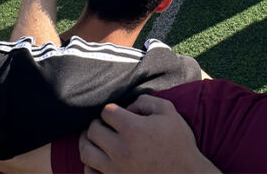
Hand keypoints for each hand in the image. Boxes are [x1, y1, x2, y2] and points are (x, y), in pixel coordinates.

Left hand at [79, 95, 218, 173]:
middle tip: (104, 125)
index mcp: (133, 129)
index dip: (111, 110)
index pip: (106, 112)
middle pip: (93, 130)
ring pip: (86, 152)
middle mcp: (121, 150)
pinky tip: (98, 159)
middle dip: (97, 124)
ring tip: (95, 139)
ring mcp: (116, 170)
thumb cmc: (179, 143)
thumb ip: (146, 100)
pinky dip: (90, 165)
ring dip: (87, 142)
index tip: (117, 114)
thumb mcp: (169, 112)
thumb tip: (128, 107)